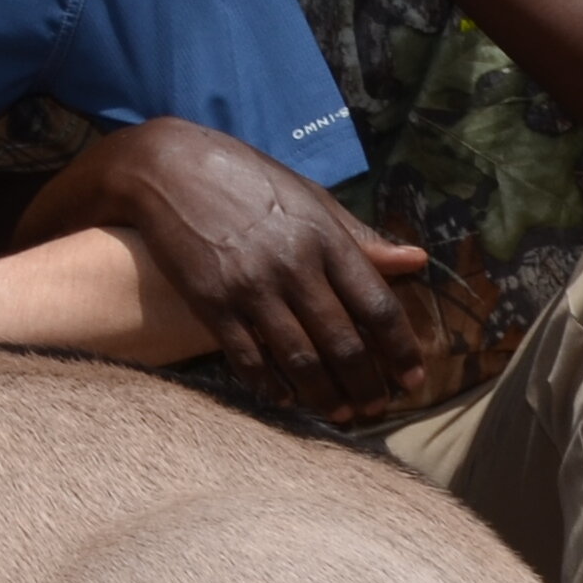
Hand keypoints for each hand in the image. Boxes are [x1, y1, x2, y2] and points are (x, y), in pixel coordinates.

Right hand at [20, 120, 429, 422]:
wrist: (167, 167)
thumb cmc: (245, 176)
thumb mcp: (309, 197)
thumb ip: (359, 236)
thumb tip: (415, 261)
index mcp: (324, 237)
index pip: (376, 305)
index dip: (400, 349)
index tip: (412, 378)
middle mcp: (293, 266)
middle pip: (343, 342)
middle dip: (366, 385)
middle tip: (377, 409)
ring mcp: (250, 288)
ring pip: (299, 359)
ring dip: (325, 396)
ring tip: (341, 416)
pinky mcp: (211, 304)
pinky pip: (248, 359)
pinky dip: (270, 386)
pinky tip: (285, 399)